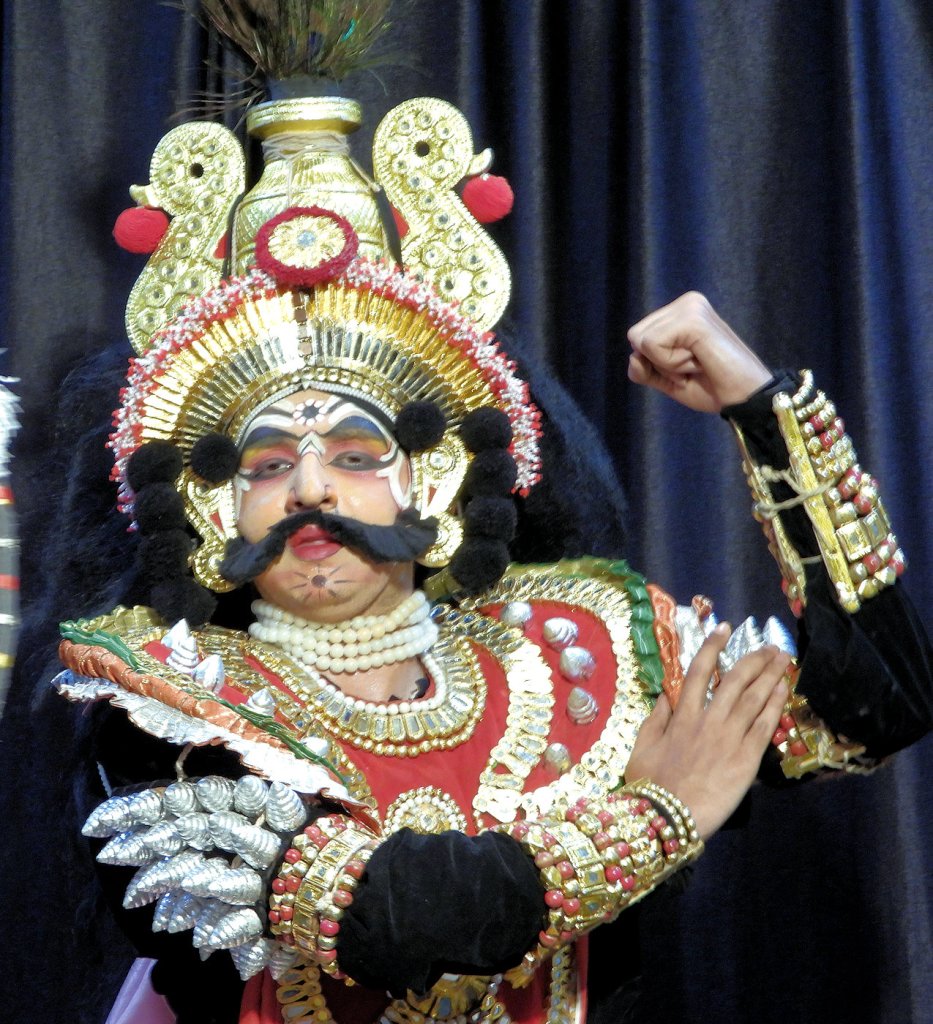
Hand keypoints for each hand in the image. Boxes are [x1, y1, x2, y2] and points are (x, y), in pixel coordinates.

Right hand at [625, 623, 789, 839]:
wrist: (668, 817)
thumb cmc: (650, 784)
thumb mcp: (643, 745)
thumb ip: (658, 716)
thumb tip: (666, 692)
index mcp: (682, 715)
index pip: (699, 672)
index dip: (713, 647)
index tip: (724, 628)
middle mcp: (708, 720)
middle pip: (735, 681)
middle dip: (754, 659)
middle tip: (769, 646)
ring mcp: (729, 738)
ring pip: (754, 698)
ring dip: (770, 675)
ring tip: (783, 660)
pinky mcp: (746, 759)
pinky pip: (764, 725)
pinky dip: (775, 704)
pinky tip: (783, 690)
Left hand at [627, 292, 771, 411]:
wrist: (746, 399)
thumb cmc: (712, 388)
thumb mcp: (669, 380)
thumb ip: (644, 369)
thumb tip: (633, 356)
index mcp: (681, 311)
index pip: (637, 337)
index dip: (656, 363)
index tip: (688, 366)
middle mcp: (687, 302)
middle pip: (635, 336)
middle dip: (659, 362)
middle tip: (693, 366)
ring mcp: (691, 307)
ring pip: (642, 341)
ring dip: (667, 364)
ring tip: (698, 363)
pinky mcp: (693, 319)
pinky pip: (652, 346)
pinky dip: (671, 364)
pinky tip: (699, 362)